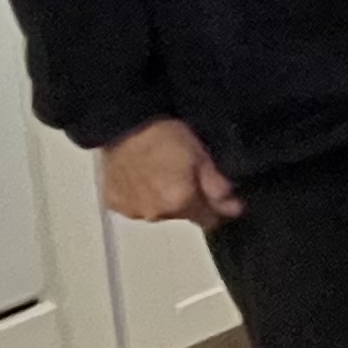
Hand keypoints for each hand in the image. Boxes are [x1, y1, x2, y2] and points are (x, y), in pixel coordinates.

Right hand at [98, 118, 242, 225]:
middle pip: (182, 215)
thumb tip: (233, 208)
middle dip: (188, 200)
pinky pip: (135, 206)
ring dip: (163, 199)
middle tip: (185, 174)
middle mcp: (155, 214)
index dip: (217, 209)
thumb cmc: (164, 135)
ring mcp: (132, 211)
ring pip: (158, 211)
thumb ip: (217, 186)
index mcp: (179, 203)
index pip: (208, 221)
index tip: (219, 195)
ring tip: (161, 173)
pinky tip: (141, 177)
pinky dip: (141, 196)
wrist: (122, 125)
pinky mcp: (114, 202)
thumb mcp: (201, 155)